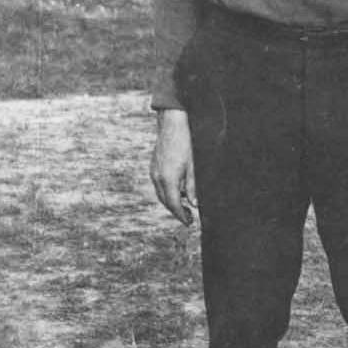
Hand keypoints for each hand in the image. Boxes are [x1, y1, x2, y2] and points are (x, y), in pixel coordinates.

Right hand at [150, 108, 196, 225]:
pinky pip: (159, 185)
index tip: (189, 222)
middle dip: (176, 211)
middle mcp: (158, 177)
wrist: (172, 125)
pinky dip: (168, 191)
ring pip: (161, 194)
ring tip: (185, 205)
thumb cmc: (185, 144)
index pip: (173, 204)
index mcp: (168, 179)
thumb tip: (194, 204)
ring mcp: (154, 171)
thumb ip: (192, 187)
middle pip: (166, 201)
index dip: (181, 216)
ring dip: (172, 201)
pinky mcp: (153, 166)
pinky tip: (178, 190)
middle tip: (189, 217)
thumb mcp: (193, 166)